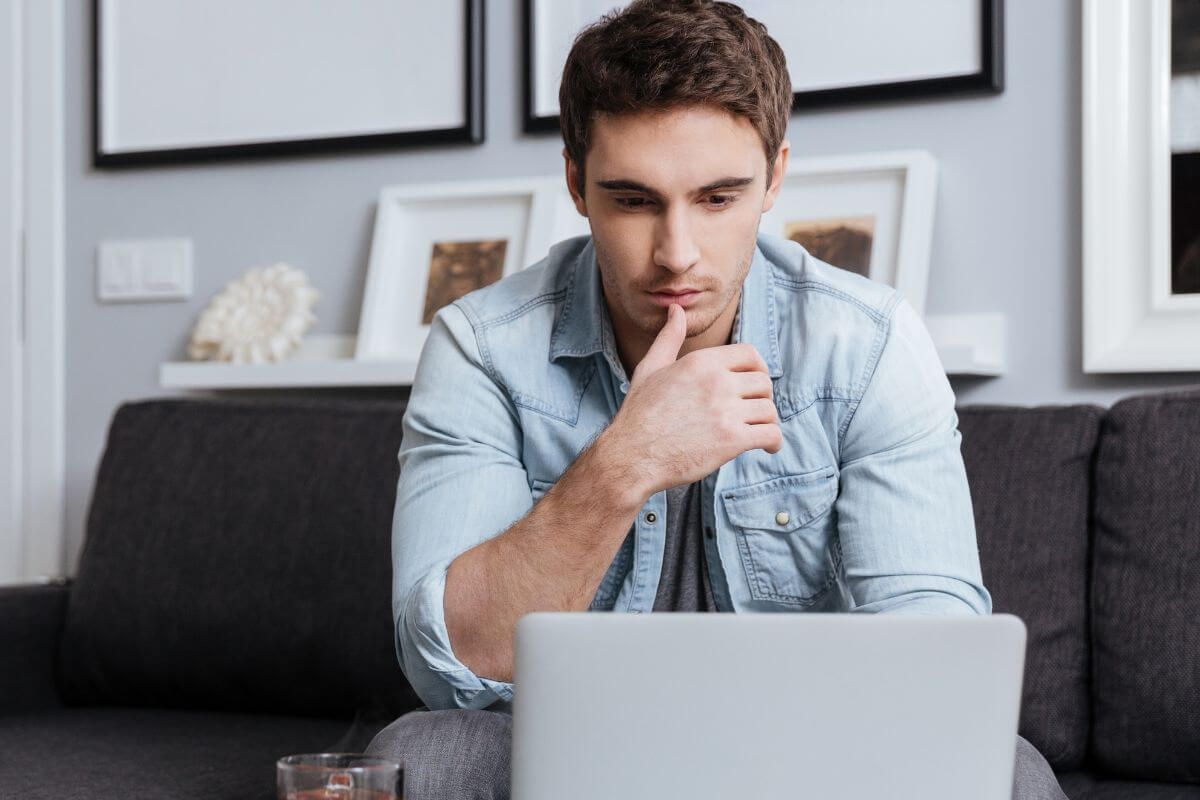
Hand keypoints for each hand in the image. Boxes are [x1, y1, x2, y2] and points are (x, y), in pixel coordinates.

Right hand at [604, 303, 781, 496]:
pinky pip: (770, 435)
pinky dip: (773, 442)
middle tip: (753, 411)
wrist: (631, 455)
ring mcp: (725, 411)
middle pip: (764, 383)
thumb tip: (676, 309)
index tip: (753, 384)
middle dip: (762, 398)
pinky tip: (767, 446)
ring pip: (769, 410)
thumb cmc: (639, 413)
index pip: (750, 354)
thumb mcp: (650, 367)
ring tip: (758, 430)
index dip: (757, 369)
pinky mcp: (731, 440)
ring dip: (767, 421)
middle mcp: (717, 382)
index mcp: (701, 362)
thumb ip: (669, 337)